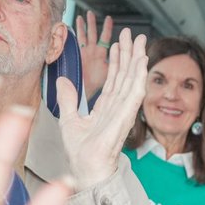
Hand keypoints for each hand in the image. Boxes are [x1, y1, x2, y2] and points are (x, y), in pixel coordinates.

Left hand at [57, 27, 147, 190]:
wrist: (85, 169)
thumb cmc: (80, 153)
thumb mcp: (68, 119)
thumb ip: (68, 99)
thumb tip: (61, 80)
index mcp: (105, 108)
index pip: (114, 79)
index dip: (116, 60)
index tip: (118, 44)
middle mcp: (116, 107)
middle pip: (126, 75)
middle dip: (130, 54)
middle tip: (133, 35)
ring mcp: (123, 111)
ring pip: (132, 80)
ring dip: (137, 60)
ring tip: (140, 42)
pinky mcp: (125, 116)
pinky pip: (134, 94)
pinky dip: (139, 77)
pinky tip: (142, 63)